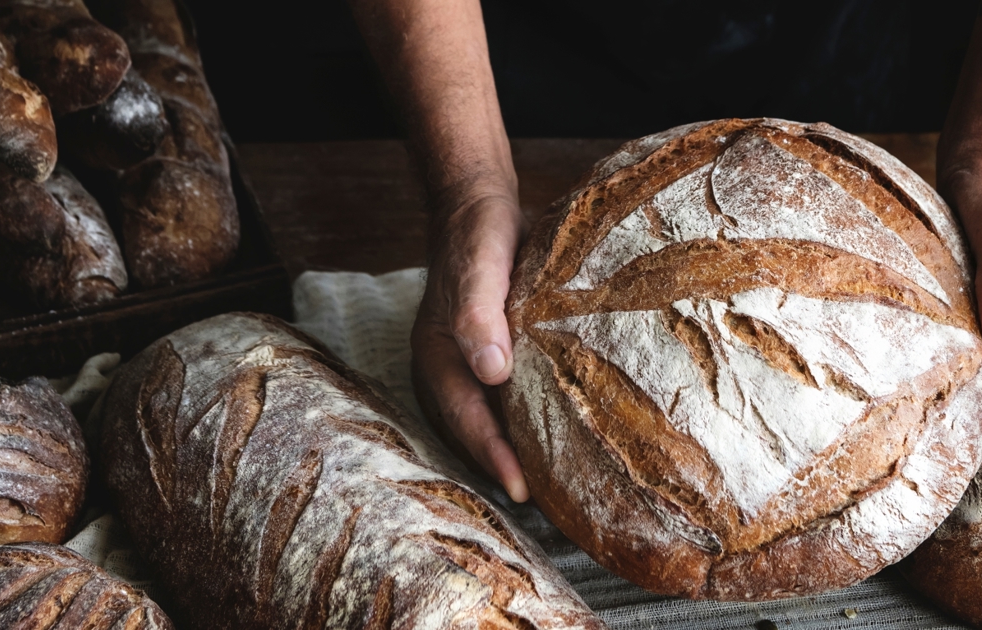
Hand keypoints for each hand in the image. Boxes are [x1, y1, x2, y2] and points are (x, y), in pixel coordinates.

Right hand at [411, 191, 530, 501]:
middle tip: (543, 500)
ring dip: (508, 448)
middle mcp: (444, 367)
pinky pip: (495, 400)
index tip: (523, 488)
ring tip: (546, 480)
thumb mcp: (481, 266)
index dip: (494, 455)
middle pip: (470, 430)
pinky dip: (516, 421)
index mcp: (436, 355)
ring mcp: (461, 363)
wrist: (478, 207)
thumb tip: (492, 372)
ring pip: (481, 419)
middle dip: (501, 465)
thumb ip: (479, 316)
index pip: (466, 418)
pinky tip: (546, 432)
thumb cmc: (479, 235)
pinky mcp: (484, 354)